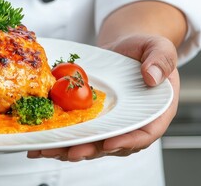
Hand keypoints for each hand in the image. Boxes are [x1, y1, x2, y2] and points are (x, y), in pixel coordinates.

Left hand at [27, 34, 178, 160]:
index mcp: (152, 113)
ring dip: (67, 149)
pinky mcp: (89, 119)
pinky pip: (75, 131)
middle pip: (110, 144)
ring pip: (89, 142)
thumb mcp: (158, 48)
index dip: (127, 142)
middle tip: (70, 152)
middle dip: (89, 150)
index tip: (108, 143)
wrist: (122, 49)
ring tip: (47, 150)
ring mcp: (107, 123)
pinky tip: (40, 141)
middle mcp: (128, 124)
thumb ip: (160, 60)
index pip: (143, 134)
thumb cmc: (144, 50)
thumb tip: (152, 77)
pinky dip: (58, 138)